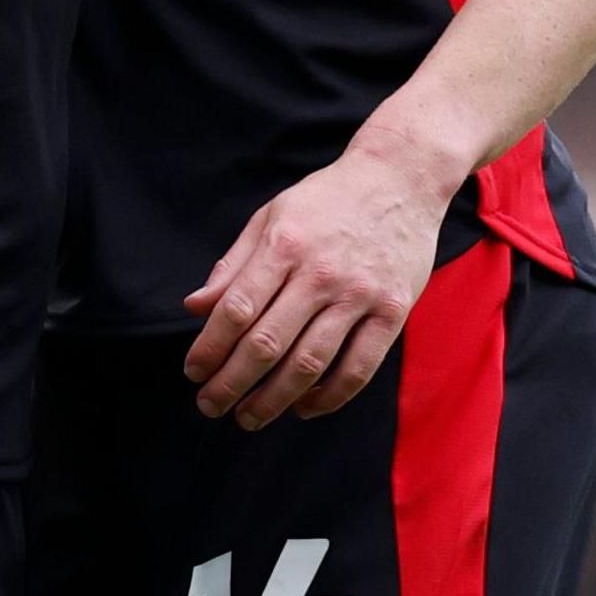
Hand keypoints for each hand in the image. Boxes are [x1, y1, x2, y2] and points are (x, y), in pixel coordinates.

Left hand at [180, 136, 461, 427]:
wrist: (401, 178)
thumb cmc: (327, 200)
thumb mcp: (272, 216)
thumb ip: (234, 265)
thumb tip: (194, 308)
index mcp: (284, 245)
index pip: (237, 309)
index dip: (210, 347)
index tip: (193, 372)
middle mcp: (321, 272)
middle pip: (267, 343)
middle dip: (231, 383)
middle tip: (210, 406)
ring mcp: (360, 294)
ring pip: (310, 363)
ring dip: (273, 400)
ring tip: (249, 417)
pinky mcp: (393, 312)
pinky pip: (358, 368)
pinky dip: (328, 398)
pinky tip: (303, 407)